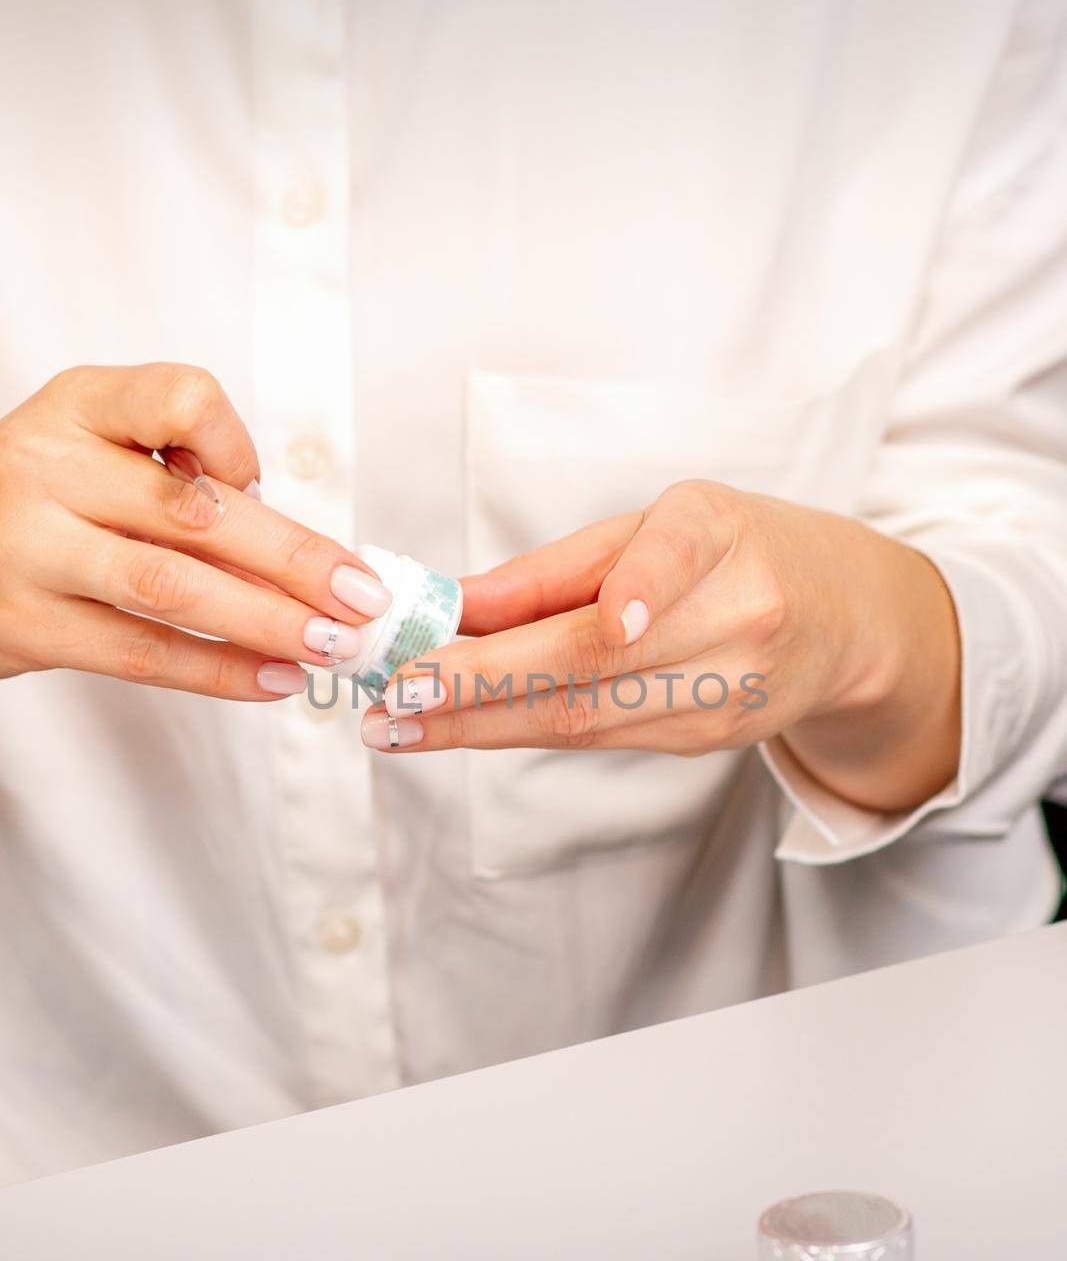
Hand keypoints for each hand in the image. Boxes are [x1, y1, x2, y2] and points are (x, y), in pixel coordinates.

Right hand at [0, 363, 391, 696]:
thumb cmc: (53, 496)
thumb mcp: (99, 446)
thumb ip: (182, 472)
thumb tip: (298, 545)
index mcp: (81, 406)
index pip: (180, 400)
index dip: (236, 445)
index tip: (259, 485)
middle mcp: (50, 468)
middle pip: (195, 512)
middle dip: (295, 560)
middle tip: (363, 596)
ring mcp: (33, 550)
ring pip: (172, 588)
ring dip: (267, 621)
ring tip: (333, 644)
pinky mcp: (33, 626)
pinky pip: (143, 653)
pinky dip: (220, 671)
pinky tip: (277, 679)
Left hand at [361, 479, 960, 813]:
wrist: (848, 621)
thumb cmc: (738, 550)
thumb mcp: (660, 521)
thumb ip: (558, 567)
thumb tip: (454, 603)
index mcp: (724, 536)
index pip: (676, 561)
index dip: (639, 590)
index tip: (602, 620)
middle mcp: (738, 616)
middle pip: (601, 661)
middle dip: (483, 685)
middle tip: (393, 697)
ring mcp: (730, 691)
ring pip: (589, 716)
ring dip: (480, 725)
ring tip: (395, 725)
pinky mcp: (714, 739)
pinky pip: (599, 737)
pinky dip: (518, 732)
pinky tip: (453, 729)